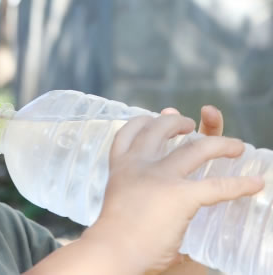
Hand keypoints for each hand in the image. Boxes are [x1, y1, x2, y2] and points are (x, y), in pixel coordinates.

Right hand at [82, 110, 263, 273]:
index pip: (128, 132)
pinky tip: (254, 183)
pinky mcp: (181, 195)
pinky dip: (239, 184)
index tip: (154, 117)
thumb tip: (150, 205)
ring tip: (234, 146)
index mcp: (121, 167)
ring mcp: (161, 177)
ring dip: (219, 144)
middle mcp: (139, 164)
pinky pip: (218, 186)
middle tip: (188, 123)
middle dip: (176, 121)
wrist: (113, 249)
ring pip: (197, 149)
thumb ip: (134, 192)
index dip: (142, 121)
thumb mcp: (119, 200)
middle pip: (160, 129)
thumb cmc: (114, 237)